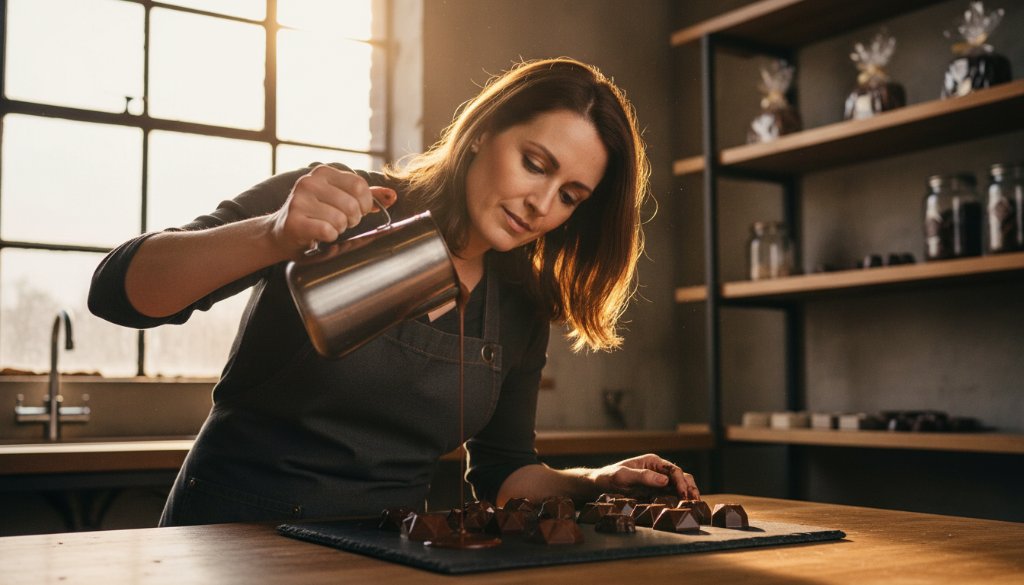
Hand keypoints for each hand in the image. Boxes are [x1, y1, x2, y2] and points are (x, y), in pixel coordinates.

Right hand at [270, 165, 397, 255]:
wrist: (281, 233)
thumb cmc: (315, 216)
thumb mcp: (338, 199)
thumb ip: (365, 196)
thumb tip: (392, 196)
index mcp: (323, 172)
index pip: (359, 185)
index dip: (365, 204)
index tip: (359, 212)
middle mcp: (309, 182)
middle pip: (352, 204)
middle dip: (353, 220)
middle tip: (342, 223)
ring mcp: (299, 200)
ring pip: (340, 219)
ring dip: (339, 229)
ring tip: (328, 227)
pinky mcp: (294, 220)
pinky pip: (327, 230)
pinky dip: (329, 237)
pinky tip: (320, 235)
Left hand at [588, 453, 700, 500]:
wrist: (599, 485)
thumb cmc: (608, 478)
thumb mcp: (623, 476)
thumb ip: (643, 476)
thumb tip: (664, 480)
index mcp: (652, 461)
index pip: (673, 470)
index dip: (681, 481)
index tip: (684, 494)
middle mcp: (658, 469)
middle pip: (681, 476)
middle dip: (690, 487)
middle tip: (695, 501)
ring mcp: (658, 481)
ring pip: (680, 485)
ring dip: (688, 494)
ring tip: (695, 505)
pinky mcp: (656, 492)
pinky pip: (672, 494)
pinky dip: (681, 500)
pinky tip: (685, 508)